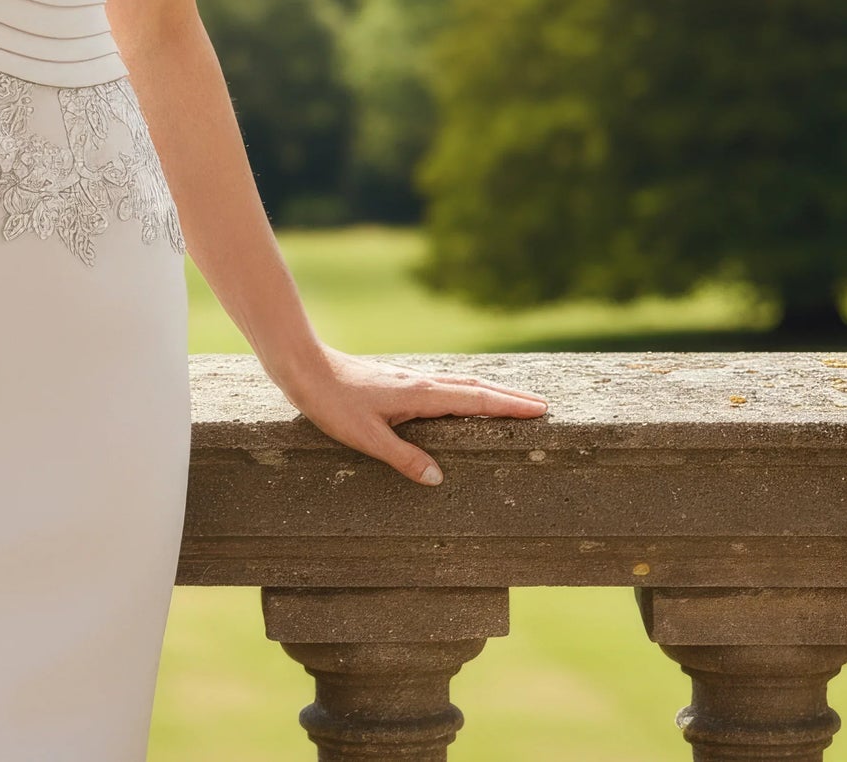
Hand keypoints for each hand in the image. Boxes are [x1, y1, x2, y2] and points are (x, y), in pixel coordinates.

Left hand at [275, 345, 547, 486]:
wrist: (303, 367)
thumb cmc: (332, 402)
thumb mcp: (367, 437)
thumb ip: (403, 458)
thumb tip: (438, 480)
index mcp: (421, 394)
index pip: (476, 399)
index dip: (509, 406)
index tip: (541, 410)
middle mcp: (421, 383)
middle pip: (475, 388)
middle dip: (509, 398)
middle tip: (542, 407)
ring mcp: (409, 379)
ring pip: (459, 384)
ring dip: (488, 392)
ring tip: (511, 403)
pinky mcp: (396, 381)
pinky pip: (443, 386)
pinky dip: (464, 391)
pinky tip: (459, 401)